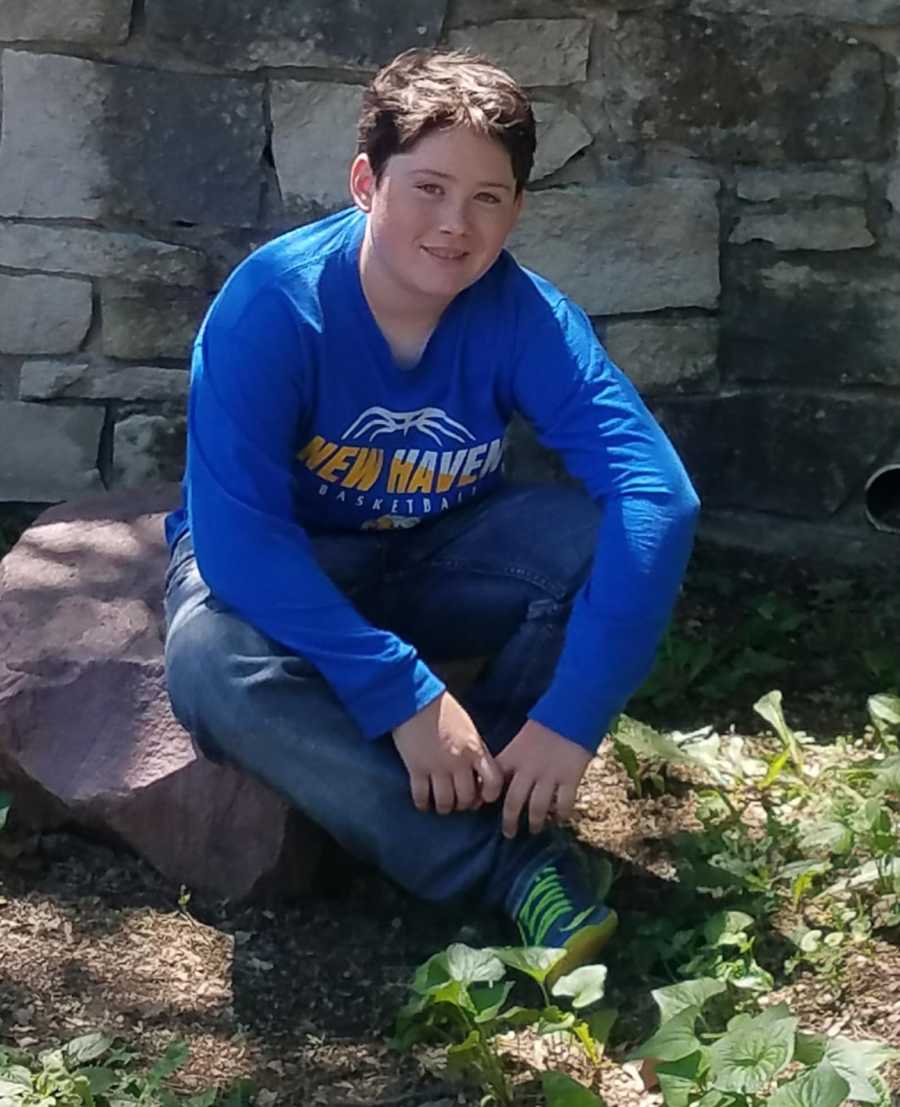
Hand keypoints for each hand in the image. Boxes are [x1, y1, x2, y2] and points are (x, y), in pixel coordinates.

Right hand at [393, 692, 504, 814]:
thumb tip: (476, 772)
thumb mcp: (468, 727)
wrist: (414, 699)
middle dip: (464, 804)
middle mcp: (459, 762)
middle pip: (467, 797)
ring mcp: (437, 767)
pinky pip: (422, 796)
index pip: (493, 782)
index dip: (490, 794)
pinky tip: (423, 803)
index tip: (483, 796)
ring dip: (444, 807)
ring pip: (446, 802)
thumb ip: (475, 750)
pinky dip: (423, 804)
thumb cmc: (442, 709)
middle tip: (458, 802)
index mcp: (475, 749)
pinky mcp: (416, 769)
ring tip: (441, 805)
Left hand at [495, 720, 591, 837]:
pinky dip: (560, 815)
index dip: (487, 797)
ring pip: (537, 808)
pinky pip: (563, 804)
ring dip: (534, 822)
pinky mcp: (570, 779)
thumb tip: (498, 778)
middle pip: (514, 802)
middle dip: (510, 821)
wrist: (571, 713)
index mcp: (513, 757)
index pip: (494, 781)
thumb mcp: (520, 738)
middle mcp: (528, 770)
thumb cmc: (544, 723)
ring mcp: (549, 776)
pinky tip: (558, 820)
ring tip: (534, 829)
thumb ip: (510, 758)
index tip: (486, 809)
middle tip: (509, 833)